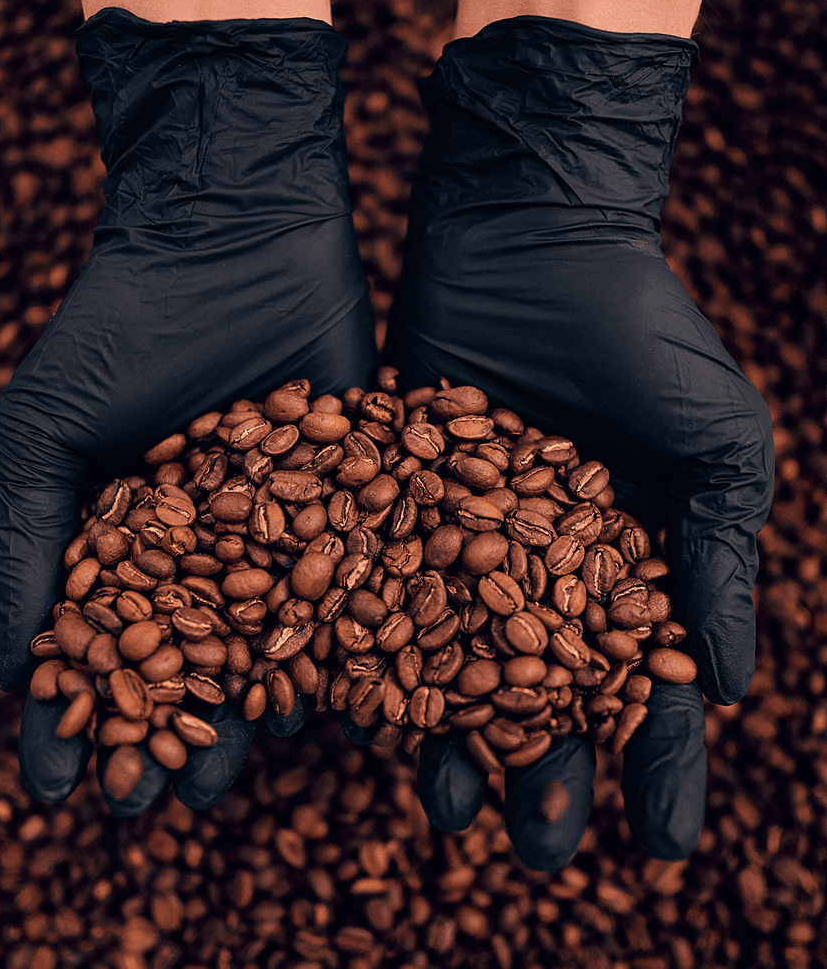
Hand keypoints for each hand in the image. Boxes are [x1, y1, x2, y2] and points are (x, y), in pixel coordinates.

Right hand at [0, 12, 374, 813]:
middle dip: (178, 733)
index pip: (103, 653)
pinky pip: (357, 589)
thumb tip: (8, 668)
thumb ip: (23, 544)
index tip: (60, 783)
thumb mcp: (45, 433)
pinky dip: (350, 645)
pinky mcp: (357, 505)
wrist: (234, 239)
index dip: (78, 720)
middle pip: (197, 668)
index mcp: (132, 549)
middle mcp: (212, 556)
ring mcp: (287, 535)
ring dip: (260, 710)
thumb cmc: (121, 331)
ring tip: (250, 763)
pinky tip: (344, 700)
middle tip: (167, 795)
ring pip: (279, 647)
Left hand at [379, 16, 774, 866]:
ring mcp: (460, 549)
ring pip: (454, 672)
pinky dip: (374, 659)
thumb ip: (720, 552)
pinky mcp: (392, 511)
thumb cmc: (640, 331)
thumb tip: (732, 682)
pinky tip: (363, 717)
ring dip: (454, 746)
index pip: (653, 690)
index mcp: (627, 571)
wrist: (529, 240)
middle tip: (537, 855)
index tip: (666, 848)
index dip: (663, 768)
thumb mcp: (715, 437)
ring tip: (445, 814)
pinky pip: (379, 600)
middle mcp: (541, 575)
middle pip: (545, 702)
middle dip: (547, 779)